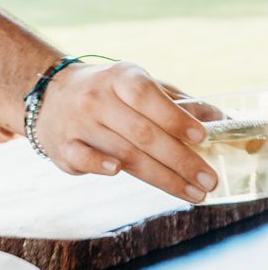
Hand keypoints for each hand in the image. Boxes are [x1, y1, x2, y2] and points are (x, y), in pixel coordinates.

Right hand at [33, 62, 215, 203]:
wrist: (48, 95)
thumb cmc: (107, 93)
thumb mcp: (138, 85)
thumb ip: (177, 103)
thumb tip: (220, 121)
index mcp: (119, 77)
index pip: (148, 96)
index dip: (175, 117)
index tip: (202, 137)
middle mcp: (96, 98)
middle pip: (143, 133)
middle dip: (181, 160)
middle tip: (208, 181)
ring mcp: (78, 124)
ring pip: (123, 153)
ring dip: (162, 177)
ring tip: (193, 192)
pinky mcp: (64, 148)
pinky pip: (84, 158)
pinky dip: (100, 165)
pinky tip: (119, 172)